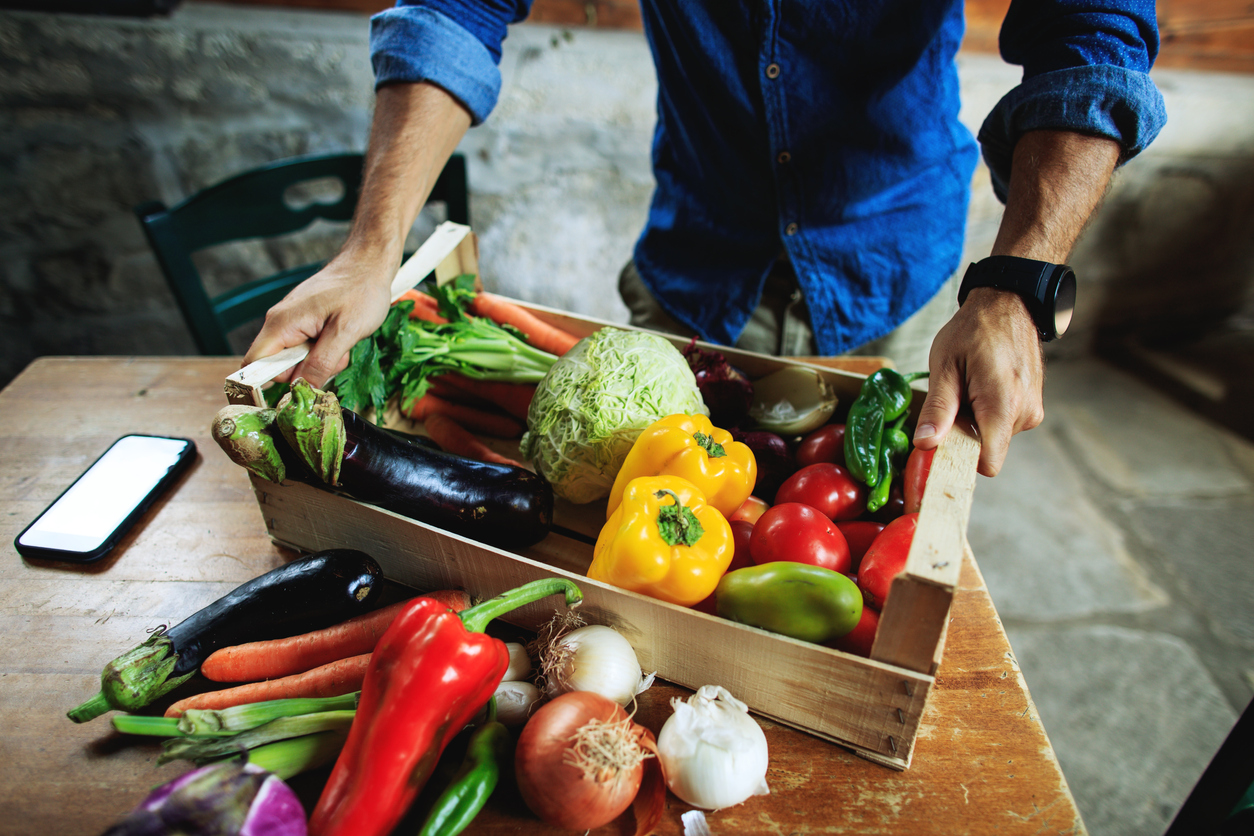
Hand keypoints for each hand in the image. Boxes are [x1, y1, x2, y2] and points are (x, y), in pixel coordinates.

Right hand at [242, 254, 392, 386]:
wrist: (369, 263)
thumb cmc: (360, 290)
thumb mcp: (345, 332)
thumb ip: (321, 364)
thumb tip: (302, 390)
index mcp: (281, 324)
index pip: (253, 366)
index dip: (265, 385)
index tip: (292, 393)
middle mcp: (279, 323)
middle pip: (278, 368)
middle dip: (306, 372)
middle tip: (334, 358)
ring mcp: (291, 323)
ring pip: (296, 361)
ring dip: (320, 362)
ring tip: (341, 344)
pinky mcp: (304, 324)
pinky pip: (307, 350)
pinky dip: (325, 352)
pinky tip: (340, 339)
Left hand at [912, 287, 1043, 476]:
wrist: (1009, 304)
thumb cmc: (974, 330)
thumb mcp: (945, 366)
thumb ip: (938, 409)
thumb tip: (926, 444)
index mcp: (1003, 406)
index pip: (988, 463)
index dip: (960, 461)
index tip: (940, 448)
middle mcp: (1025, 414)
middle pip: (986, 450)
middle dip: (964, 435)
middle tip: (953, 401)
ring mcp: (1033, 410)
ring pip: (994, 437)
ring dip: (976, 422)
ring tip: (970, 387)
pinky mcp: (1033, 406)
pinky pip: (1003, 424)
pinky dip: (988, 413)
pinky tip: (982, 386)